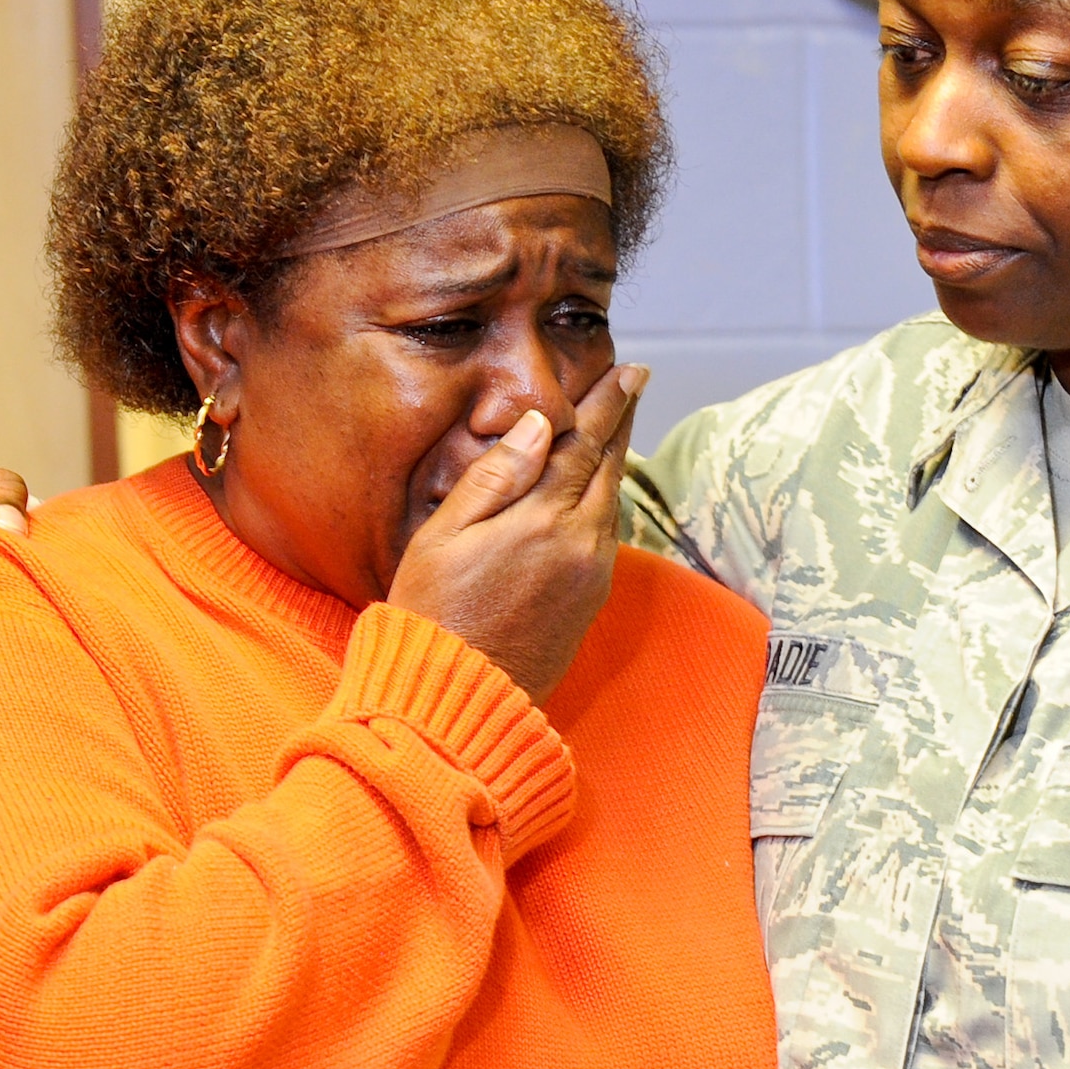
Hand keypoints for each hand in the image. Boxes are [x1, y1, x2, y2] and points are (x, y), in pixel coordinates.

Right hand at [387, 366, 645, 704]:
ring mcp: (591, 576)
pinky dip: (606, 500)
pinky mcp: (590, 602)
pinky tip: (598, 491)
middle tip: (635, 382)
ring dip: (615, 460)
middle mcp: (580, 545)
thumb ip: (495, 477)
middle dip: (621, 422)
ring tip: (616, 428)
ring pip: (612, 501)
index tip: (629, 372)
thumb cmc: (434, 614)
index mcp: (543, 520)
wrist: (458, 697)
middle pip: (608, 467)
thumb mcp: (443, 537)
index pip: (583, 444)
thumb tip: (538, 426)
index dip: (607, 404)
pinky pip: (608, 535)